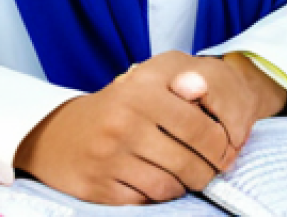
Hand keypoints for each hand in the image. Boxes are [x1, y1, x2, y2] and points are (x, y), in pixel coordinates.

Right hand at [14, 51, 285, 203]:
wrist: (59, 134)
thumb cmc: (117, 108)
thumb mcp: (145, 84)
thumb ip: (180, 85)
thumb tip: (207, 89)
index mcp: (141, 90)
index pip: (199, 126)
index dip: (221, 144)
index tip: (227, 150)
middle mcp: (125, 121)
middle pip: (188, 162)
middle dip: (208, 171)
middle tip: (214, 170)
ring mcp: (110, 156)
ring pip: (169, 186)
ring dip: (184, 185)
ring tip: (187, 176)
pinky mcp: (100, 187)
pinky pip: (146, 202)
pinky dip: (158, 197)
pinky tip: (158, 182)